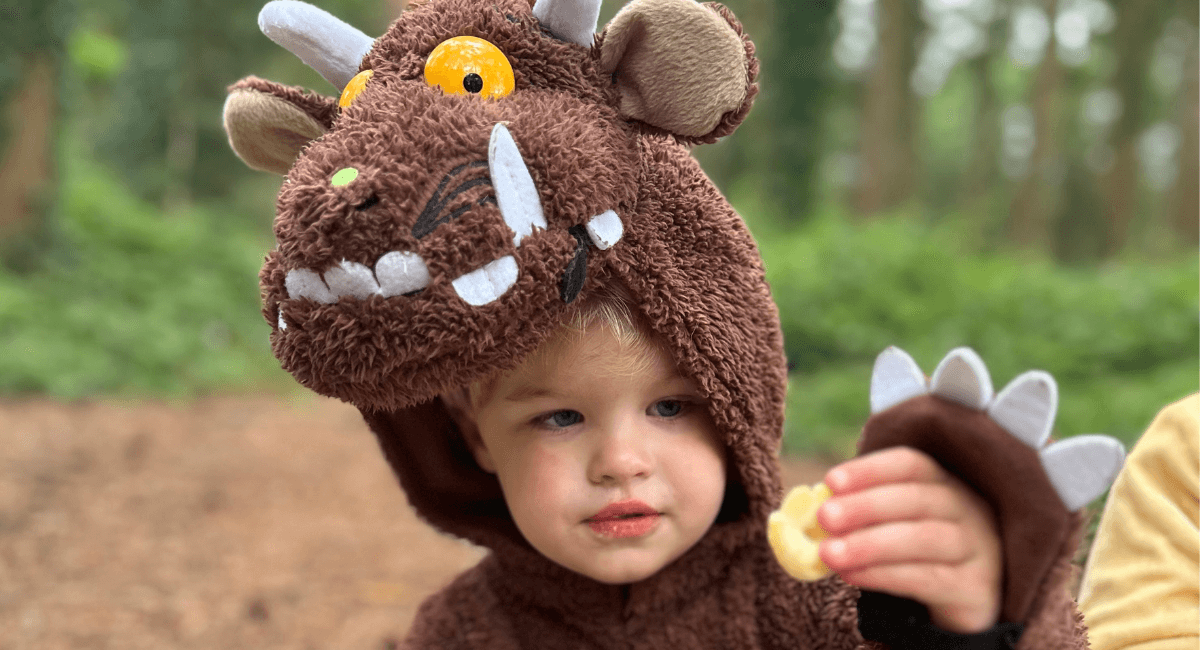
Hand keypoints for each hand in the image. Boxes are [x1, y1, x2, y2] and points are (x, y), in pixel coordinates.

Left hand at [816, 446, 1002, 633]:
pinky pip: (928, 579)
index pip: (911, 464)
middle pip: (917, 499)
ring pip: (924, 539)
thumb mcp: (892, 525)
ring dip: (870, 544)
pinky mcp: (975, 589)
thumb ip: (856, 514)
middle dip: (865, 506)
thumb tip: (805, 513)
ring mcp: (977, 549)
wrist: (966, 602)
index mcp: (943, 483)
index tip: (831, 482)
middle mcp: (966, 509)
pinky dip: (884, 575)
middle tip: (824, 518)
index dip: (870, 470)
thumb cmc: (918, 554)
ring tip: (829, 554)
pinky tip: (852, 575)